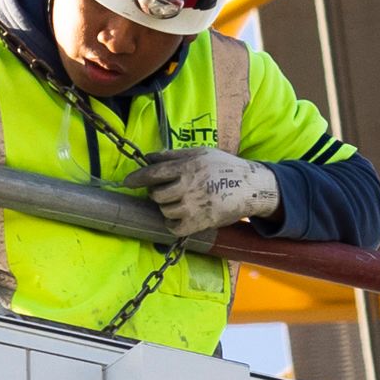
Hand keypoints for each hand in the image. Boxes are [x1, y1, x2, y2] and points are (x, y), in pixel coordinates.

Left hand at [134, 142, 286, 238]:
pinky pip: (173, 227)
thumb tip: (148, 157)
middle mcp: (188, 186)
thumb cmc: (226, 167)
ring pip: (165, 210)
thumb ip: (174, 155)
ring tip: (180, 202)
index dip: (137, 178)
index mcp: (187, 166)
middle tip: (165, 191)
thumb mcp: (202, 153)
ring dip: (168, 207)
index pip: (153, 173)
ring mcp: (193, 205)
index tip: (128, 181)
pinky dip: (173, 223)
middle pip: (156, 194)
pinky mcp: (199, 222)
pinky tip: (181, 216)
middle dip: (157, 193)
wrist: (251, 187)